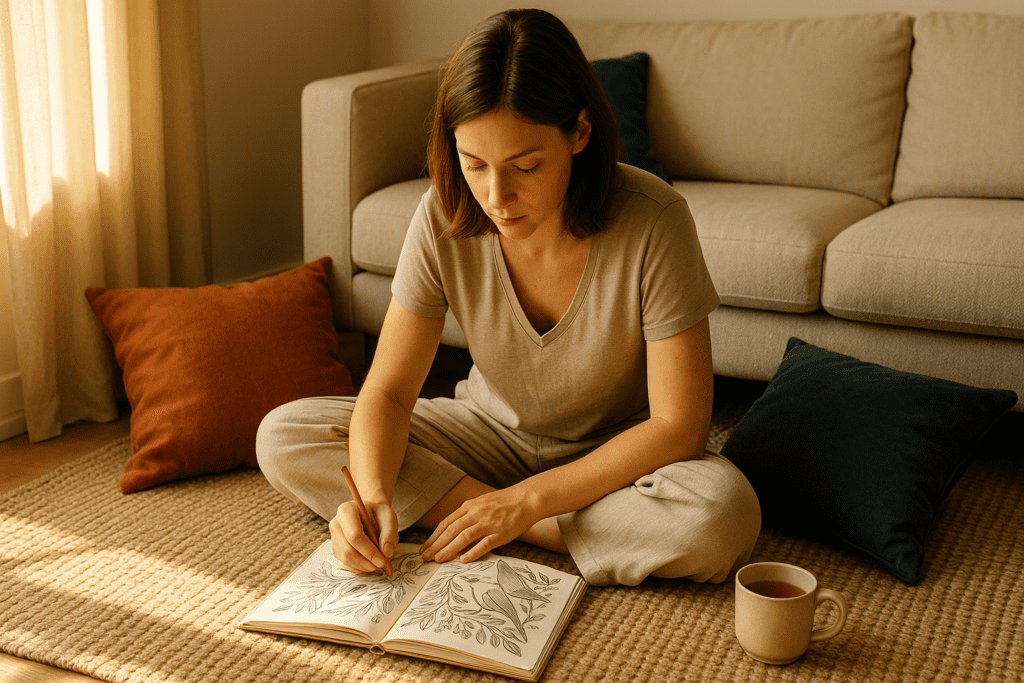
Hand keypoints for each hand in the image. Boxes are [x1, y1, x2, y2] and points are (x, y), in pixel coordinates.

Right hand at [329, 499, 397, 573]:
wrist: (370, 510)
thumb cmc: (378, 512)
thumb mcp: (389, 516)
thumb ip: (390, 533)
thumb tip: (386, 553)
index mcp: (347, 511)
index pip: (354, 536)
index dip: (368, 551)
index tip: (382, 561)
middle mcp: (336, 524)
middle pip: (347, 550)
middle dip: (365, 562)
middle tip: (381, 566)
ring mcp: (334, 537)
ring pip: (345, 559)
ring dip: (363, 566)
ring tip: (377, 564)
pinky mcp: (336, 548)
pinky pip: (346, 563)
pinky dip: (359, 567)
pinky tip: (370, 563)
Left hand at [420, 486, 537, 563]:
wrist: (526, 499)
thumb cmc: (503, 503)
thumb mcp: (481, 504)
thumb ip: (467, 516)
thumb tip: (452, 533)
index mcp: (470, 506)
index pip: (446, 523)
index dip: (434, 536)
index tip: (424, 547)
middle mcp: (476, 514)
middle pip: (451, 530)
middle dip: (436, 545)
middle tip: (425, 557)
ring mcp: (489, 523)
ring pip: (464, 537)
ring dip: (449, 549)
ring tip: (438, 559)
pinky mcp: (501, 533)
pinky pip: (484, 544)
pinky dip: (473, 552)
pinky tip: (463, 560)